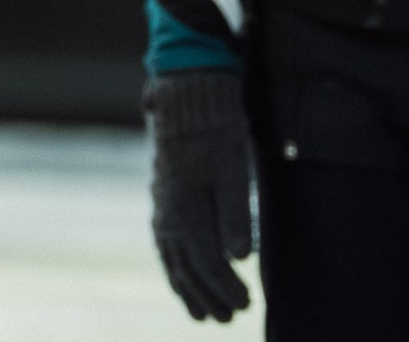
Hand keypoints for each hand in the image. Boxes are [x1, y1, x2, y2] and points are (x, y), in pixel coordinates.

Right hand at [145, 70, 254, 323]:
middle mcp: (166, 207)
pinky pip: (164, 239)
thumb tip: (239, 257)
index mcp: (183, 204)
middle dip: (206, 294)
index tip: (246, 304)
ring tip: (200, 312)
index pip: (204, 259)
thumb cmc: (216, 127)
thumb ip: (235, 213)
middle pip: (184, 264)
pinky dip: (174, 262)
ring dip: (187, 285)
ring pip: (170, 254)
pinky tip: (182, 271)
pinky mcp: (164, 191)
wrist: (188, 92)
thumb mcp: (234, 166)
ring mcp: (161, 200)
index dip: (224, 286)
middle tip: (228, 318)